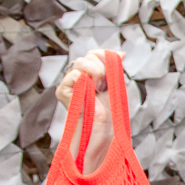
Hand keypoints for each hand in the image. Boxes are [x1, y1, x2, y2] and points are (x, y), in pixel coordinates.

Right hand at [55, 50, 124, 175]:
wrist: (103, 132)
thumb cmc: (110, 113)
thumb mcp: (116, 86)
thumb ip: (115, 68)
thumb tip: (122, 52)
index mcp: (92, 75)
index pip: (94, 54)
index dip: (103, 55)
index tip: (115, 62)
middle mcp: (79, 77)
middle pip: (87, 56)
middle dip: (101, 65)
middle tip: (105, 82)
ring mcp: (69, 84)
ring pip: (79, 62)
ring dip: (94, 72)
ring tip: (99, 87)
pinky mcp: (62, 92)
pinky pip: (73, 76)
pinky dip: (84, 81)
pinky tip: (89, 92)